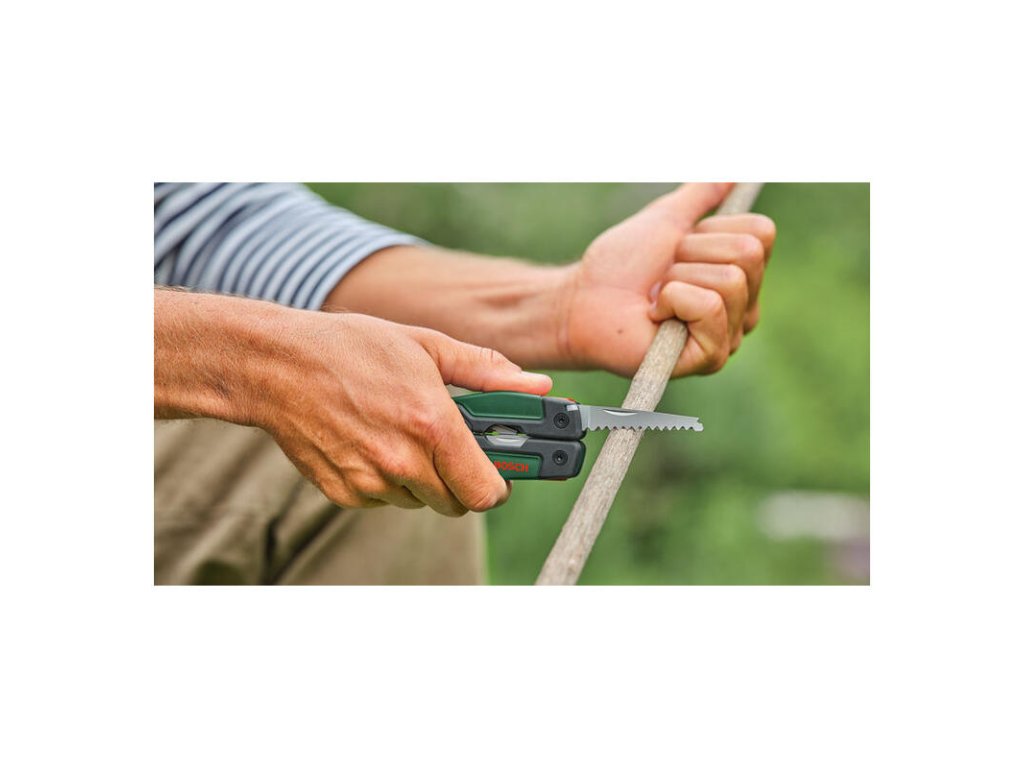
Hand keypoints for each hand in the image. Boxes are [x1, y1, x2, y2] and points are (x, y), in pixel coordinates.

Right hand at [255, 312, 551, 515]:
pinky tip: (372, 442)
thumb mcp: (427, 346)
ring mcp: (369, 480)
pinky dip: (386, 481)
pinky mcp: (343, 492)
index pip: (487, 491)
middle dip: (462, 479)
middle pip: (457, 503)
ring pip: (419, 501)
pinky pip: (383, 499)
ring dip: (423, 479)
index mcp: (432, 424)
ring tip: (403, 434)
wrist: (277, 364)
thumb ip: (487, 372)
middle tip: (450, 446)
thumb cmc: (352, 347)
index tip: (501, 471)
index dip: (500, 484)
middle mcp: (402, 460)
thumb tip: (538, 386)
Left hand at [559, 183, 774, 376]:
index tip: (678, 247)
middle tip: (663, 275)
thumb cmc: (622, 265)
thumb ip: (702, 197)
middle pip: (747, 254)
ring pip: (729, 280)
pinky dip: (672, 300)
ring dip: (677, 279)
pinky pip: (710, 307)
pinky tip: (656, 316)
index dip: (711, 230)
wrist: (584, 299)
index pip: (761, 233)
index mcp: (742, 276)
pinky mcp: (710, 357)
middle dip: (691, 254)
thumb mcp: (666, 219)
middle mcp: (745, 309)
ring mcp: (729, 336)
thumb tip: (733, 175)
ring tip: (656, 297)